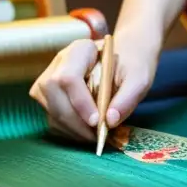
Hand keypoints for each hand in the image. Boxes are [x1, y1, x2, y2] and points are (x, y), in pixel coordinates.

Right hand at [29, 37, 156, 144]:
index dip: (79, 102)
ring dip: (72, 129)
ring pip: (50, 109)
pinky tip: (87, 133)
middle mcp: (60, 62)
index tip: (97, 121)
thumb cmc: (132, 66)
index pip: (69, 77)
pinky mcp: (47, 96)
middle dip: (75, 122)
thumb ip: (128, 97)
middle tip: (98, 136)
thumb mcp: (139, 78)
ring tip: (95, 136)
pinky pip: (52, 118)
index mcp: (81, 50)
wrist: (125, 59)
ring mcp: (49, 78)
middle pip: (54, 94)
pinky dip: (69, 131)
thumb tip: (110, 121)